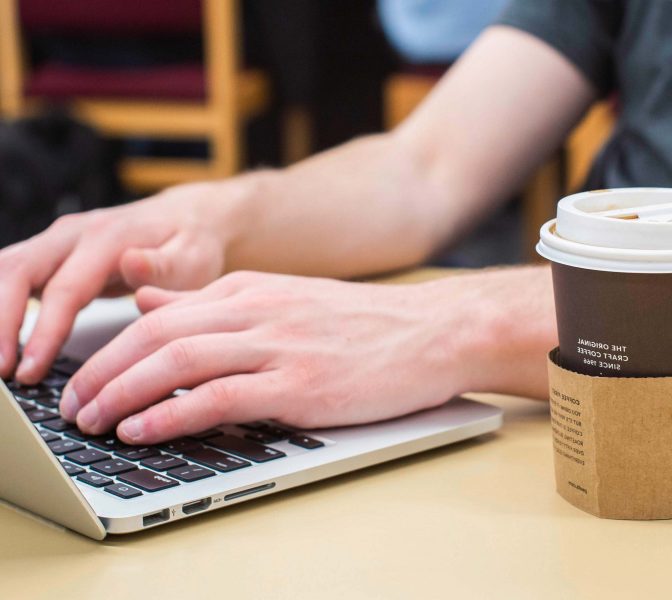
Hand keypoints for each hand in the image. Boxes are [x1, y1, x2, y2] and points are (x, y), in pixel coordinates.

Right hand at [0, 181, 238, 382]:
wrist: (186, 218)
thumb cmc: (190, 246)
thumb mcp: (191, 258)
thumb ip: (162, 267)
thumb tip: (131, 265)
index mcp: (107, 239)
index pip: (64, 289)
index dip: (43, 332)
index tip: (31, 370)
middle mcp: (72, 234)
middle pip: (16, 273)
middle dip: (1, 325)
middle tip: (3, 373)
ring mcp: (55, 241)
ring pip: (3, 270)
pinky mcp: (47, 253)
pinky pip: (8, 275)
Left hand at [60, 271, 481, 443]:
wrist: (435, 331)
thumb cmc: (368, 324)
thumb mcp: (286, 299)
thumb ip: (217, 302)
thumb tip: (151, 303)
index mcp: (251, 290)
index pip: (159, 314)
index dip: (110, 349)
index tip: (87, 380)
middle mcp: (258, 310)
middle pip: (155, 335)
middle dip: (101, 372)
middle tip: (74, 406)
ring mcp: (279, 346)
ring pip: (176, 361)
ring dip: (122, 392)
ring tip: (93, 421)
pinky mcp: (301, 384)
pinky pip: (219, 397)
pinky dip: (170, 413)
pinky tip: (144, 429)